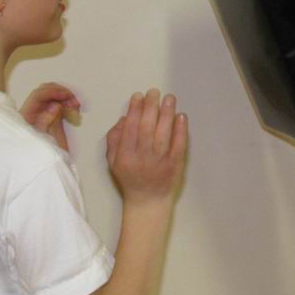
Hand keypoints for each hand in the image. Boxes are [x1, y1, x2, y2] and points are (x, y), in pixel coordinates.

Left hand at [21, 82, 80, 151]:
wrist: (38, 165)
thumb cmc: (35, 153)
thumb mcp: (41, 138)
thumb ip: (46, 120)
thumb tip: (54, 105)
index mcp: (27, 114)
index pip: (38, 95)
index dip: (52, 92)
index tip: (65, 95)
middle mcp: (33, 110)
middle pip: (46, 91)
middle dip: (61, 92)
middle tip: (72, 100)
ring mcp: (42, 112)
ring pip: (53, 96)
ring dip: (66, 97)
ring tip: (75, 106)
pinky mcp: (50, 116)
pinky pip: (59, 103)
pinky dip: (67, 103)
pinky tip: (74, 110)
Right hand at [106, 89, 187, 203]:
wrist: (147, 201)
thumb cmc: (129, 179)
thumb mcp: (113, 162)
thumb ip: (114, 140)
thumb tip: (124, 119)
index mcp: (125, 156)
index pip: (130, 128)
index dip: (134, 110)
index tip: (138, 96)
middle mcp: (142, 158)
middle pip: (146, 128)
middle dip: (150, 107)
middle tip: (154, 92)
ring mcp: (160, 162)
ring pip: (163, 134)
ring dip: (167, 114)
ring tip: (169, 98)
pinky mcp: (175, 165)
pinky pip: (179, 145)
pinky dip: (180, 130)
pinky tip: (181, 117)